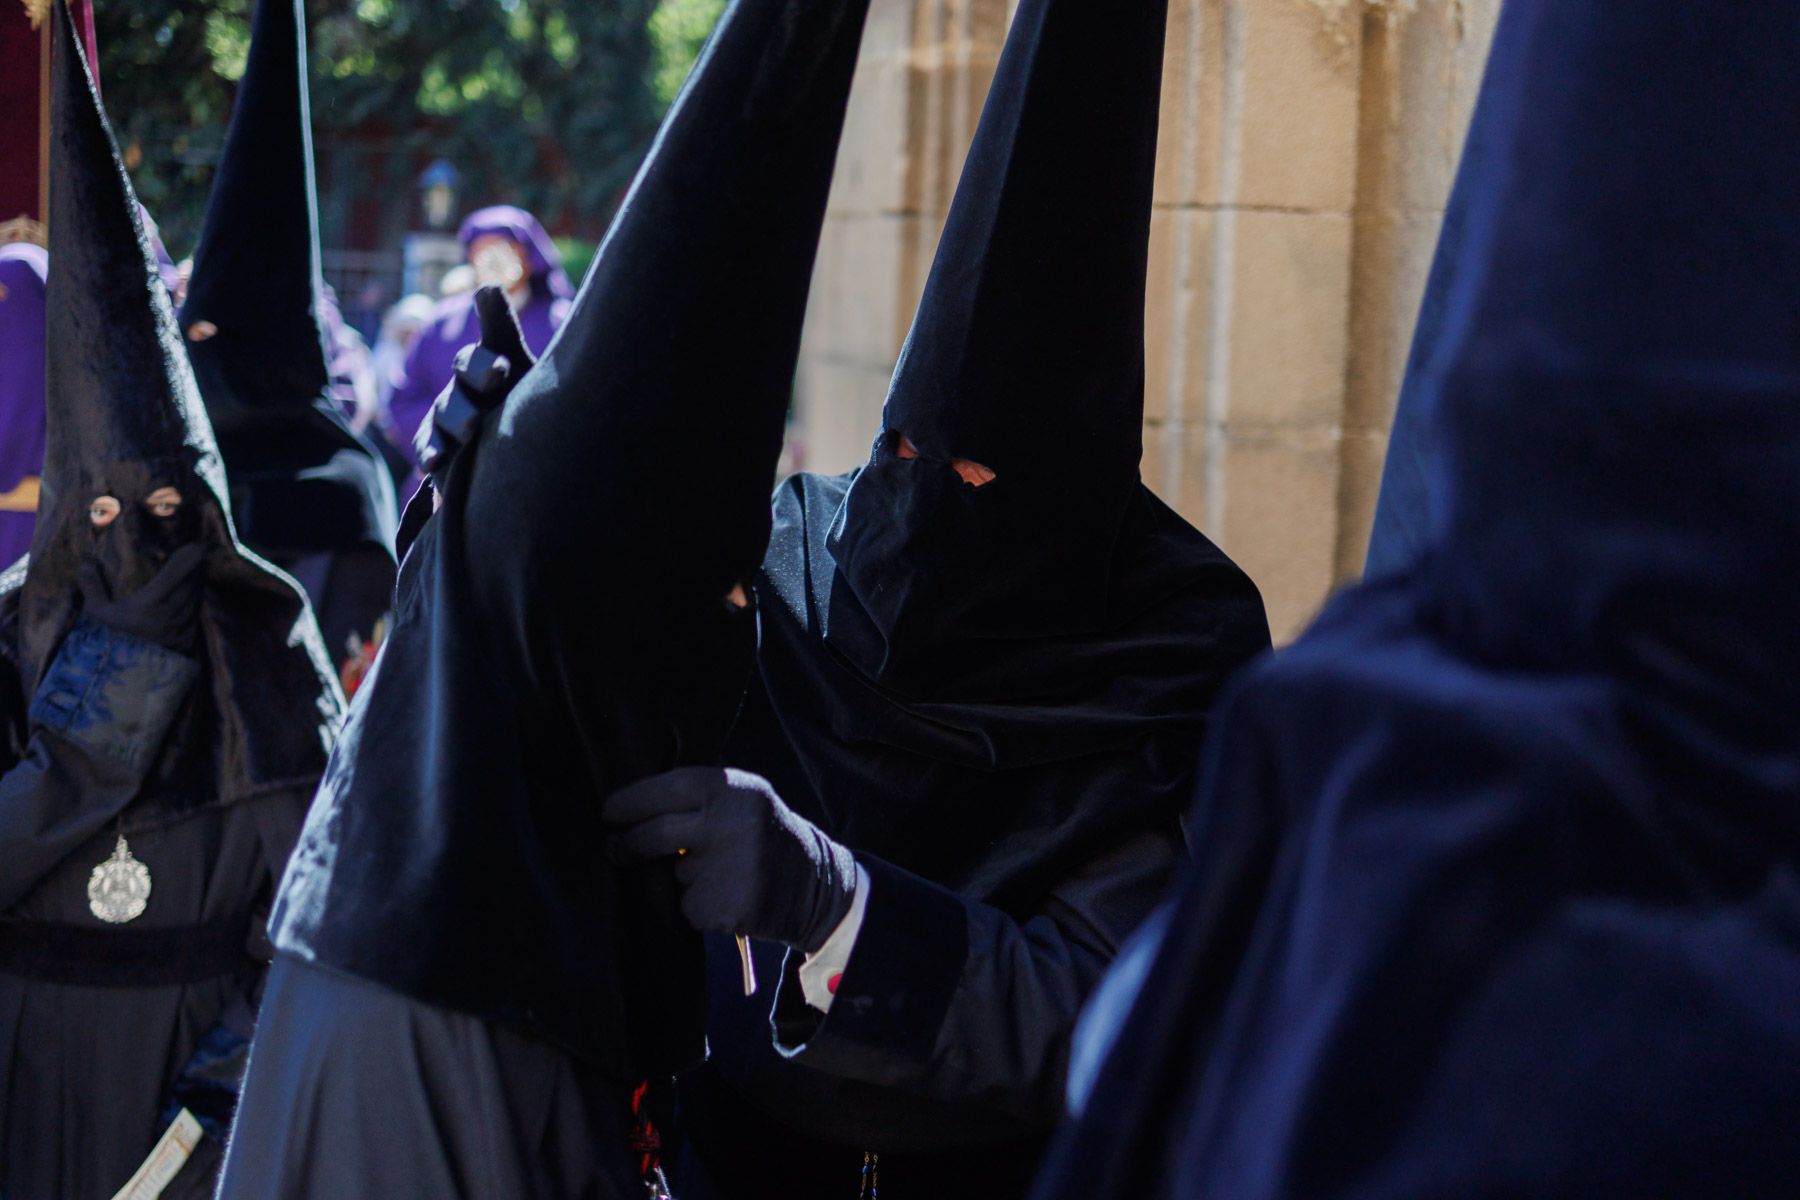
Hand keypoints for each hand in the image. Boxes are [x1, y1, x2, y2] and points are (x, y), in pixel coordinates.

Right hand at [78, 543, 205, 652]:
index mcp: (157, 601)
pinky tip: (187, 594)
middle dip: (194, 565)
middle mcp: (177, 610)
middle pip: (194, 579)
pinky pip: (196, 609)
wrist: (131, 676)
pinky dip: (194, 597)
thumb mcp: (97, 614)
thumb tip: (86, 564)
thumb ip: (92, 586)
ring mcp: (186, 624)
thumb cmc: (113, 641)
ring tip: (189, 570)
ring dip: (195, 581)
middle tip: (190, 552)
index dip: (191, 554)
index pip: (183, 568)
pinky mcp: (189, 635)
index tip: (192, 543)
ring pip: (198, 594)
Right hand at [416, 286, 536, 473]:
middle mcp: (462, 390)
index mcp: (483, 368)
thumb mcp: (521, 364)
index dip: (484, 365)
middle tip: (478, 417)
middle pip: (456, 393)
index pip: (475, 360)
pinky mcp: (442, 448)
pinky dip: (429, 453)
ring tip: (468, 437)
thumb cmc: (524, 396)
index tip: (501, 371)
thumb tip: (487, 285)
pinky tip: (433, 463)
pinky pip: (429, 447)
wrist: (525, 446)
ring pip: (443, 419)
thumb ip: (500, 327)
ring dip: (452, 427)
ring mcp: (448, 419)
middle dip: (465, 403)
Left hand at [604, 767, 857, 952]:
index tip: (607, 812)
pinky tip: (723, 896)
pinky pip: (687, 905)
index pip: (666, 789)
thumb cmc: (763, 834)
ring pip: (673, 874)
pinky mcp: (725, 908)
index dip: (630, 802)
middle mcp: (730, 824)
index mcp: (733, 789)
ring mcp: (729, 868)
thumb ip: (698, 795)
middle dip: (627, 844)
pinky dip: (695, 905)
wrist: (814, 885)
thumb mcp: (743, 798)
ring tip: (716, 872)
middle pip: (655, 835)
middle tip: (616, 848)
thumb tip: (628, 804)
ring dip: (678, 877)